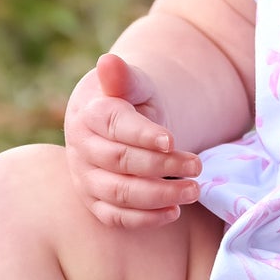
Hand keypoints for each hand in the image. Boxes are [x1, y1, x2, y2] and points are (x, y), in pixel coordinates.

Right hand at [63, 52, 202, 229]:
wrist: (112, 123)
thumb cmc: (128, 100)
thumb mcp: (134, 84)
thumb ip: (125, 77)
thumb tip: (108, 61)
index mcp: (89, 113)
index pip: (115, 125)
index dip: (143, 135)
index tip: (171, 140)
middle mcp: (81, 148)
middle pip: (120, 161)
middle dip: (162, 165)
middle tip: (198, 166)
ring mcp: (85, 178)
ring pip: (119, 193)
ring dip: (159, 195)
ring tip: (193, 190)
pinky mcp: (94, 202)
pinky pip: (116, 217)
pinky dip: (145, 219)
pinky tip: (174, 211)